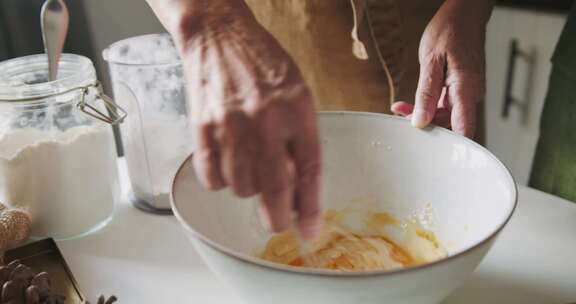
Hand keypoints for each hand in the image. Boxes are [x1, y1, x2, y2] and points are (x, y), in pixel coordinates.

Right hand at [167, 4, 321, 238]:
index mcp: (297, 108)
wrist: (219, 35)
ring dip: (249, 188)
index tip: (309, 229)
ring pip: (242, 187)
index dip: (310, 206)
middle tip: (278, 223)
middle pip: (274, 188)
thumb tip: (297, 185)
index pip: (309, 169)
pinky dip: (221, 180)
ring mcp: (230, 125)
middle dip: (278, 216)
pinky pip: (213, 178)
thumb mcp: (297, 92)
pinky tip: (228, 164)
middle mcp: (265, 119)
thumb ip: (299, 136)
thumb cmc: (263, 63)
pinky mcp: (202, 128)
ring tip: (250, 166)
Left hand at [392, 0, 492, 137]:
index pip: (464, 130)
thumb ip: (426, 93)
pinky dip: (426, 106)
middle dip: (425, 127)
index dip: (452, 149)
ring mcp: (465, 92)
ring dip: (421, 116)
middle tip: (401, 122)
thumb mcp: (430, 61)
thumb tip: (420, 121)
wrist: (463, 15)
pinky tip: (408, 105)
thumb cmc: (450, 31)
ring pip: (444, 116)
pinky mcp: (458, 89)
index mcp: (466, 90)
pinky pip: (443, 105)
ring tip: (399, 111)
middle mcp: (469, 95)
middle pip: (450, 125)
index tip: (435, 158)